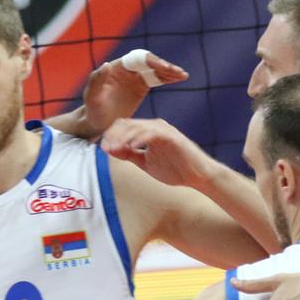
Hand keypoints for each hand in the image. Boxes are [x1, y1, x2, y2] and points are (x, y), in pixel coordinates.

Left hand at [81, 51, 187, 134]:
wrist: (95, 122)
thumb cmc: (91, 110)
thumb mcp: (92, 97)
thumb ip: (97, 80)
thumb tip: (106, 64)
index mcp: (117, 67)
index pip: (138, 59)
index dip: (151, 61)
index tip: (163, 67)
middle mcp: (127, 68)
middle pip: (149, 62)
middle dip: (164, 66)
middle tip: (178, 72)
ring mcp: (135, 77)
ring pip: (155, 69)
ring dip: (169, 71)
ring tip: (182, 75)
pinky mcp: (141, 86)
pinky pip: (157, 79)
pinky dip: (168, 78)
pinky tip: (180, 79)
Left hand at [101, 118, 215, 188]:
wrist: (197, 176)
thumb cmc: (173, 169)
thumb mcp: (144, 162)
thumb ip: (129, 155)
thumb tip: (111, 150)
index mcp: (147, 131)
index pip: (124, 127)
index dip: (111, 136)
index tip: (102, 149)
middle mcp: (154, 126)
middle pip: (127, 124)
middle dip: (113, 136)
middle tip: (104, 148)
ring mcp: (163, 130)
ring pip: (137, 127)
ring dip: (123, 138)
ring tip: (114, 149)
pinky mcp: (171, 136)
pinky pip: (151, 134)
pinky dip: (139, 139)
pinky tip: (130, 148)